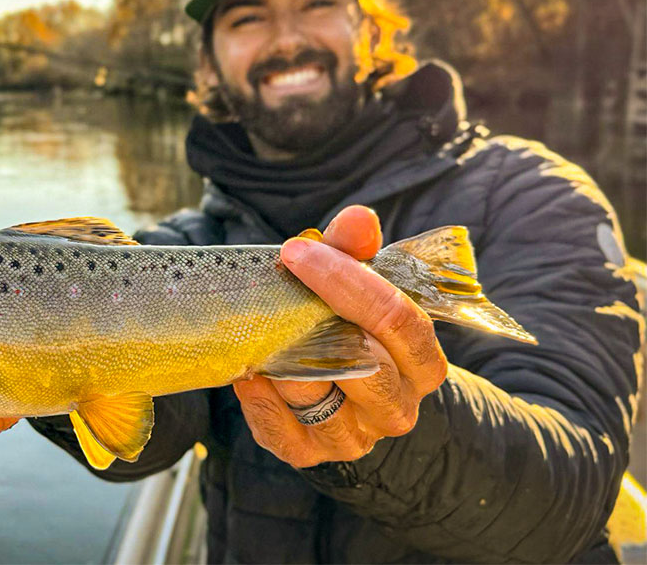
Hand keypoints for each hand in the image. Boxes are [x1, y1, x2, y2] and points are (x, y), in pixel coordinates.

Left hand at [233, 205, 448, 467]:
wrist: (339, 391)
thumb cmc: (348, 326)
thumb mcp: (354, 286)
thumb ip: (353, 252)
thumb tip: (358, 218)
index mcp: (422, 362)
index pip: (399, 319)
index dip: (347, 282)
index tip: (297, 252)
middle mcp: (397, 406)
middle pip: (365, 365)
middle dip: (312, 322)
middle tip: (275, 288)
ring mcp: (355, 437)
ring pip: (319, 399)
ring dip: (284, 363)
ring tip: (260, 331)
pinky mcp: (310, 453)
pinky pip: (282, 432)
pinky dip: (260, 401)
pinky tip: (248, 372)